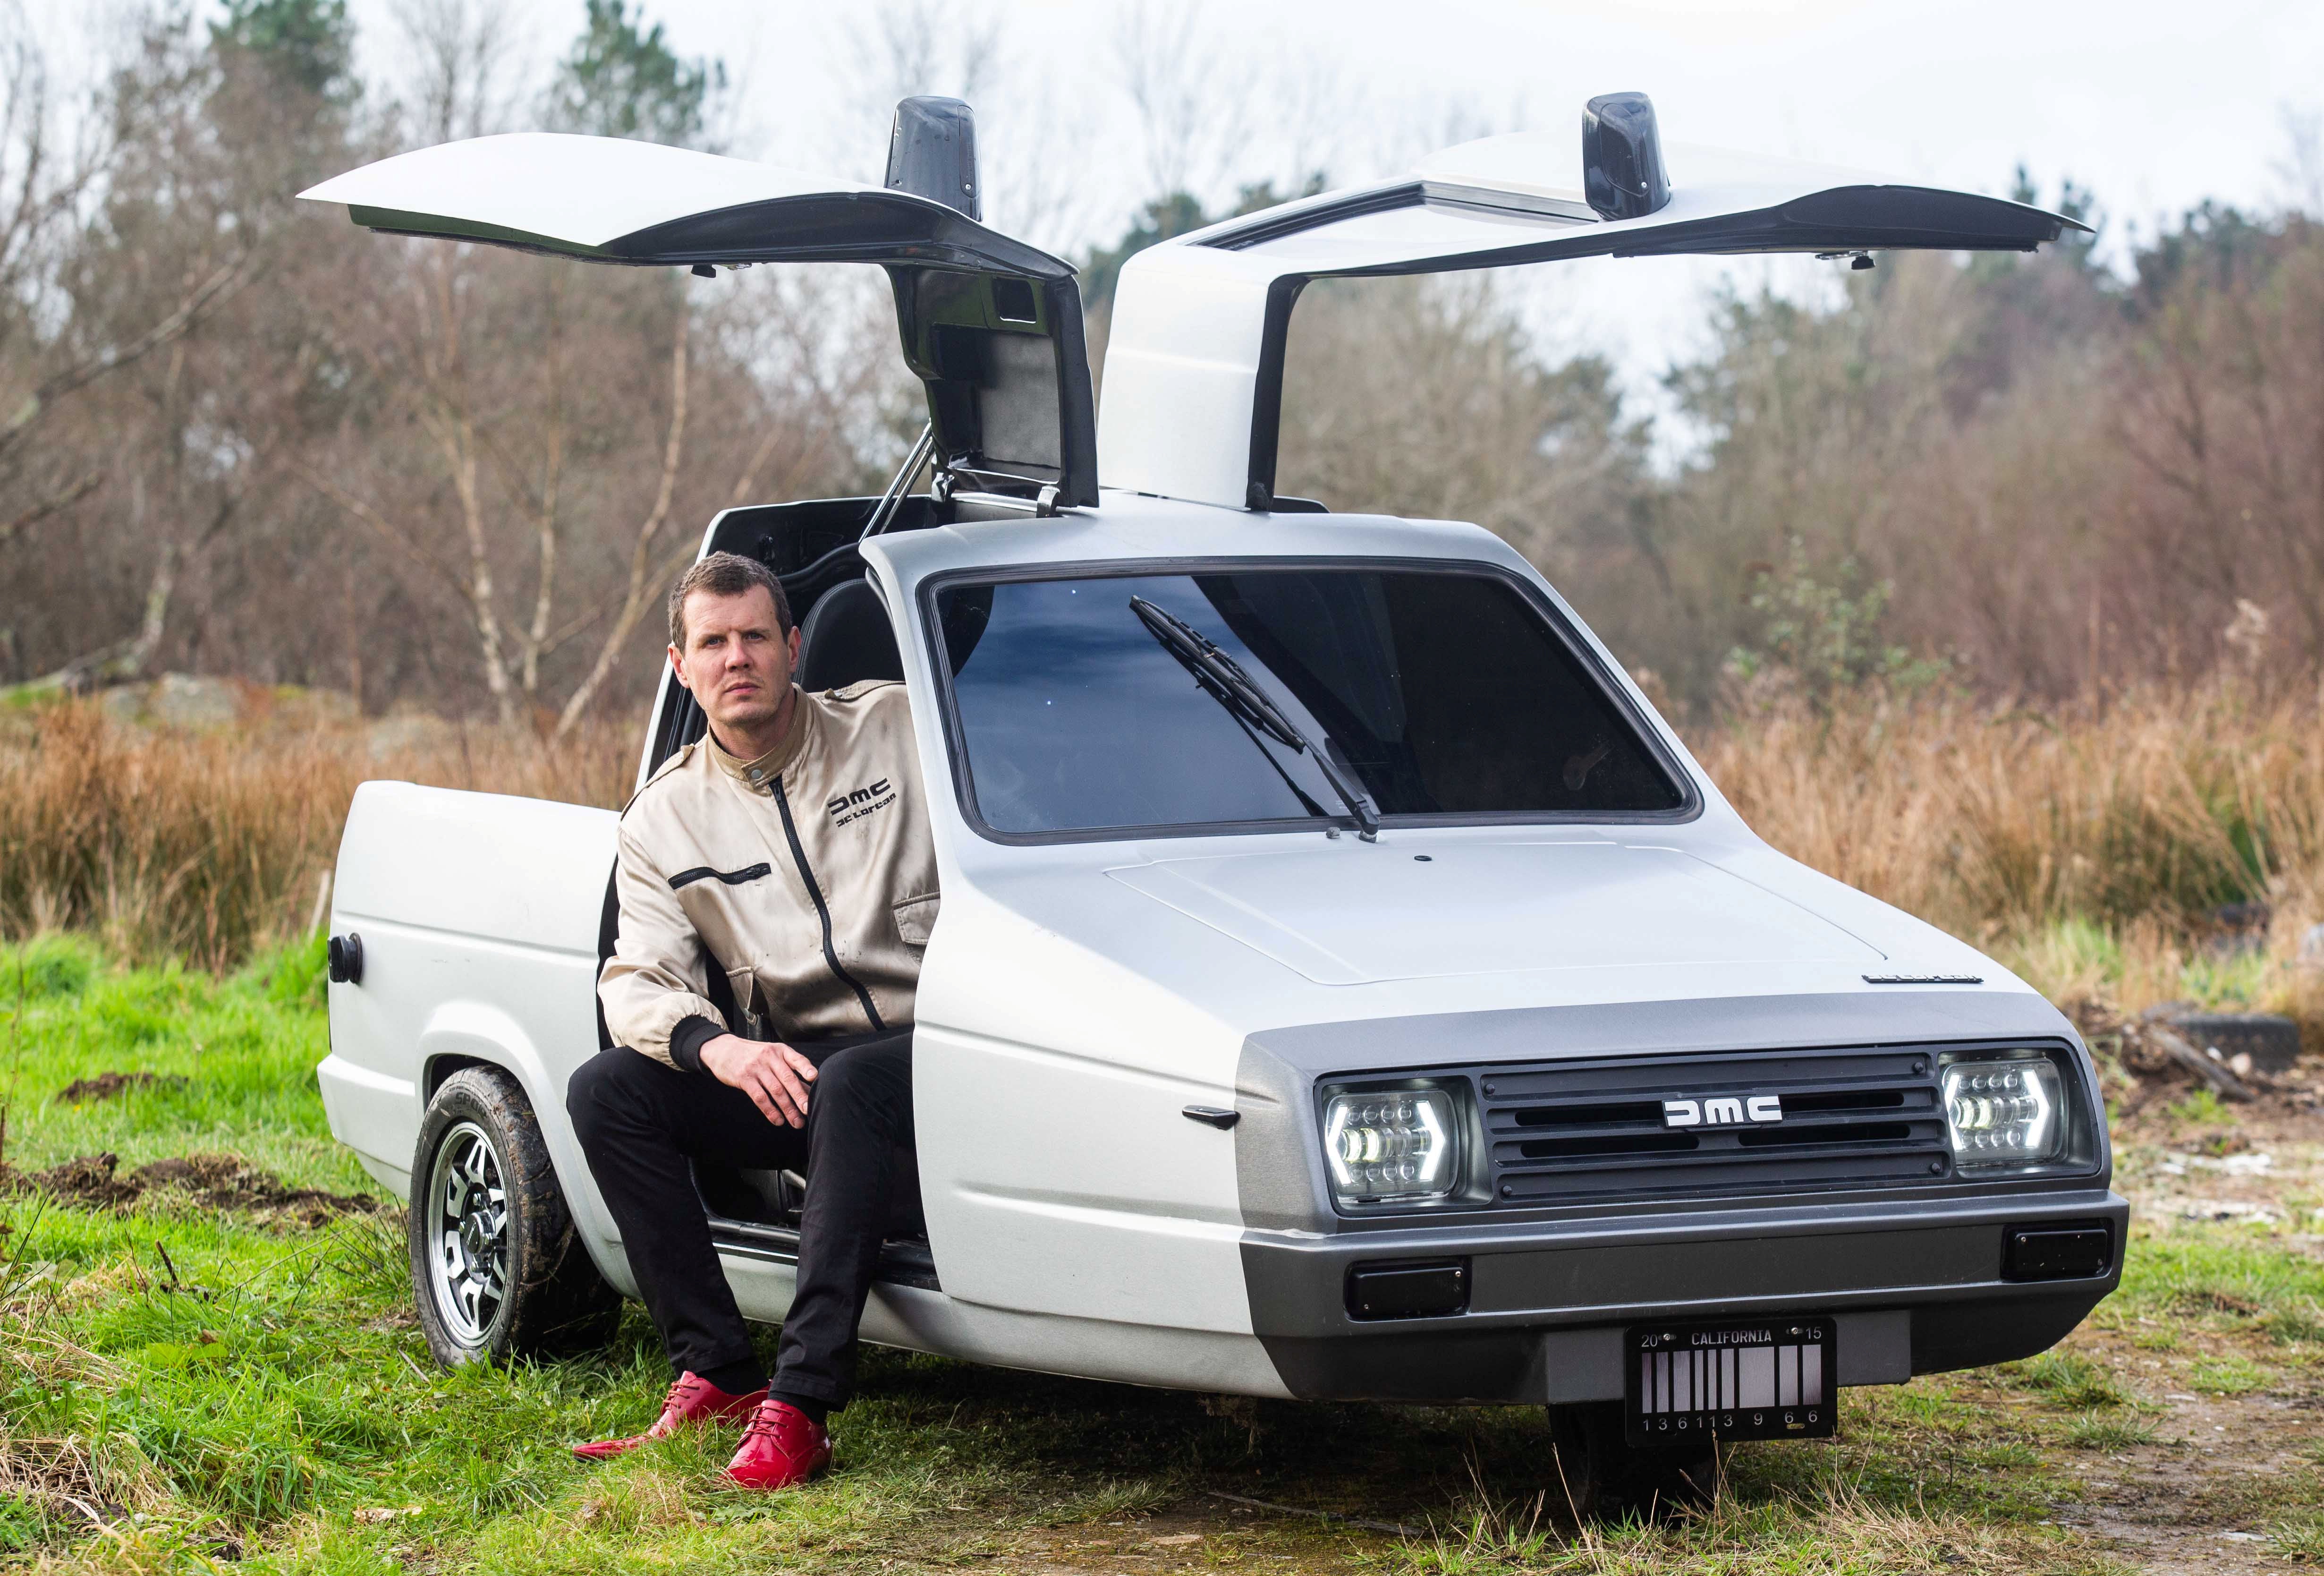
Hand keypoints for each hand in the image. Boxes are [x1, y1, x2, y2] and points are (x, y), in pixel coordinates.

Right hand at [699, 1034, 816, 1127]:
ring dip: (787, 1109)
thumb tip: (807, 1090)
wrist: (723, 1050)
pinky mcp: (744, 1078)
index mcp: (780, 1050)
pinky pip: (760, 1097)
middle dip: (800, 1096)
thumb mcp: (771, 1055)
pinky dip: (770, 1111)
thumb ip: (787, 1070)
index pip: (796, 1059)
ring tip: (796, 1122)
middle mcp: (770, 1057)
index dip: (806, 1068)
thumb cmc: (753, 1055)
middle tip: (808, 1111)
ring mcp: (756, 1067)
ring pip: (776, 1091)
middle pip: (788, 1079)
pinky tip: (778, 1120)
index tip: (814, 1078)